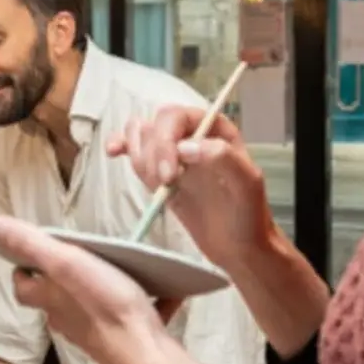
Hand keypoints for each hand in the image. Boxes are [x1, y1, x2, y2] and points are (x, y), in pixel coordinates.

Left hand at [0, 215, 174, 363]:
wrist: (145, 353)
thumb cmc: (105, 306)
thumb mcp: (65, 264)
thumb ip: (30, 244)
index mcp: (50, 298)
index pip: (22, 286)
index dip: (23, 269)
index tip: (32, 252)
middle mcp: (66, 318)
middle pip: (55, 296)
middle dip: (63, 277)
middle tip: (80, 254)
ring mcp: (94, 331)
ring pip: (88, 307)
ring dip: (97, 288)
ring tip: (117, 268)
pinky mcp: (122, 338)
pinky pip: (125, 316)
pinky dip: (135, 303)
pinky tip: (154, 292)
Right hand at [107, 106, 274, 272]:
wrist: (239, 246)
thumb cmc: (248, 215)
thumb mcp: (247, 185)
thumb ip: (222, 158)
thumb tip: (185, 147)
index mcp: (216, 129)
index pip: (178, 116)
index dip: (166, 138)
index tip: (169, 173)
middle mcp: (192, 135)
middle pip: (156, 124)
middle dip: (154, 152)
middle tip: (166, 183)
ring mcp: (173, 154)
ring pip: (142, 137)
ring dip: (142, 158)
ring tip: (163, 184)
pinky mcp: (159, 174)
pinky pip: (135, 152)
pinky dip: (122, 148)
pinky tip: (114, 151)